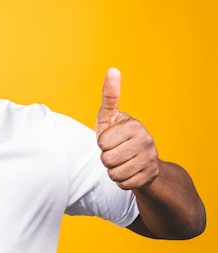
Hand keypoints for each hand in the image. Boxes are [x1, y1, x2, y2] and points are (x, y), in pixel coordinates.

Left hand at [96, 68, 158, 189]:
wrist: (142, 161)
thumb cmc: (117, 136)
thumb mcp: (109, 117)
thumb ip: (109, 96)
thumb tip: (112, 69)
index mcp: (133, 124)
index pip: (103, 142)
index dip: (102, 142)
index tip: (111, 132)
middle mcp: (145, 139)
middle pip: (106, 159)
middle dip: (105, 158)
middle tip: (115, 152)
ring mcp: (149, 158)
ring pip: (113, 173)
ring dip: (112, 170)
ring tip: (121, 161)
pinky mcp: (150, 175)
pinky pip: (122, 184)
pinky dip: (121, 181)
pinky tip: (129, 171)